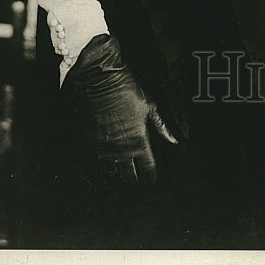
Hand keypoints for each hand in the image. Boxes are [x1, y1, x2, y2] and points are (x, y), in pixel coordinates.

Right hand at [62, 34, 177, 183]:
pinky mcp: (89, 145)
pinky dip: (102, 169)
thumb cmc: (128, 90)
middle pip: (130, 176)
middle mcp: (121, 150)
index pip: (148, 168)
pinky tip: (106, 169)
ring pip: (112, 174)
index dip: (152, 176)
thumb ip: (162, 127)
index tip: (153, 180)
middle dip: (135, 180)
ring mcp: (103, 149)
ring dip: (118, 177)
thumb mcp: (151, 106)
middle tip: (139, 183)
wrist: (99, 81)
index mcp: (139, 141)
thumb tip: (175, 142)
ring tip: (123, 179)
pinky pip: (96, 165)